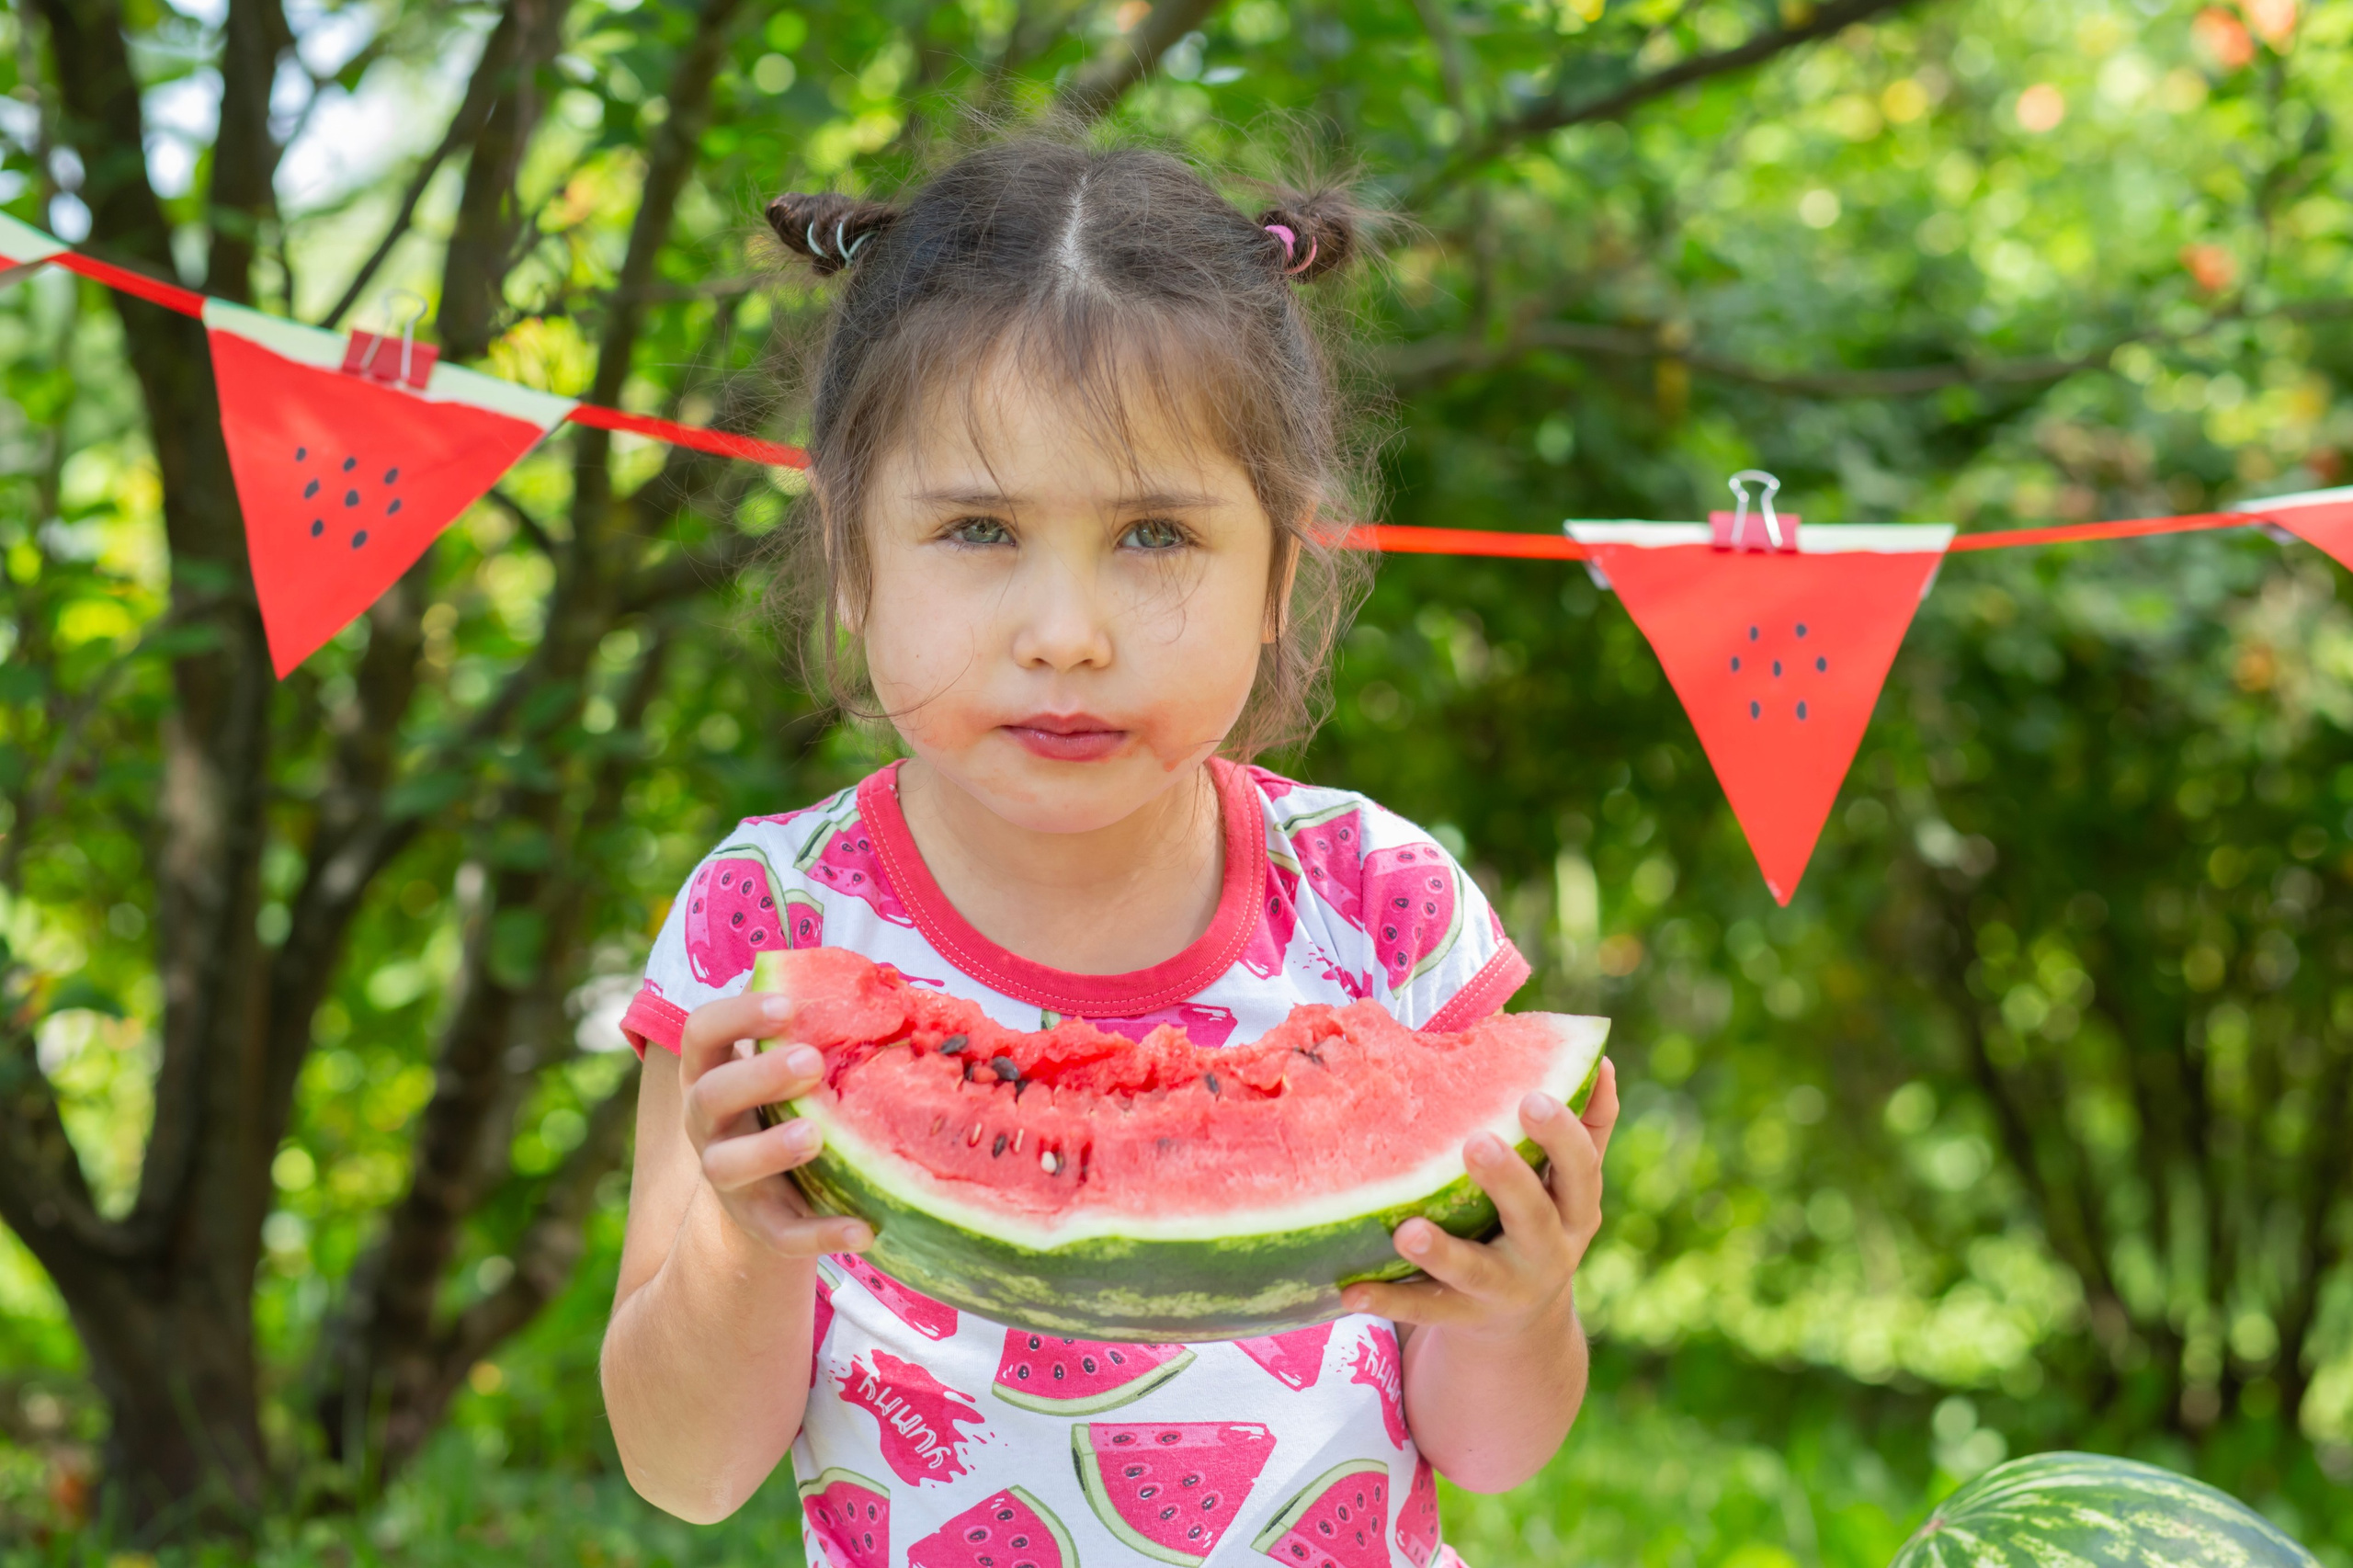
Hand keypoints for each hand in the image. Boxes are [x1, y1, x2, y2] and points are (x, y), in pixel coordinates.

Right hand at [677, 990, 872, 1258]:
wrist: (767, 1195)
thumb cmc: (784, 1102)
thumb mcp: (784, 1063)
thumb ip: (810, 1026)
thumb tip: (874, 978)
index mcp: (712, 1071)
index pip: (701, 1032)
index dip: (736, 1015)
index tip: (786, 1004)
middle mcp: (708, 1123)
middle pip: (710, 1095)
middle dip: (757, 1076)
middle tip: (811, 1061)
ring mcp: (727, 1176)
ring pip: (726, 1167)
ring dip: (768, 1149)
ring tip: (815, 1136)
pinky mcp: (757, 1224)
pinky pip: (780, 1234)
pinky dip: (819, 1234)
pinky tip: (865, 1228)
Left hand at [1342, 1058, 1618, 1339]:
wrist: (1524, 1322)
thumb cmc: (1540, 1220)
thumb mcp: (1568, 1183)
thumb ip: (1587, 1125)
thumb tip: (1603, 1059)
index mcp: (1574, 1209)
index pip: (1580, 1169)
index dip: (1561, 1135)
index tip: (1532, 1097)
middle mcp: (1547, 1252)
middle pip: (1532, 1216)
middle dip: (1507, 1181)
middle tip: (1476, 1143)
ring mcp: (1503, 1289)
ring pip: (1473, 1271)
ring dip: (1441, 1252)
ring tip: (1407, 1232)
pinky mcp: (1461, 1316)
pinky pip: (1422, 1308)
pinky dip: (1387, 1301)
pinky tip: (1350, 1291)